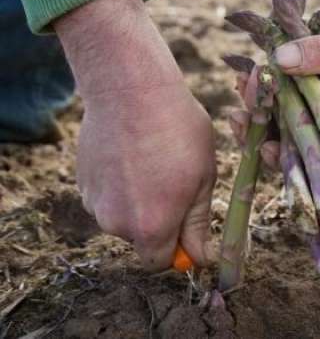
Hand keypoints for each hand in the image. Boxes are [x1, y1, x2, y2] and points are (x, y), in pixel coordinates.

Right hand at [54, 0, 216, 270]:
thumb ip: (198, 222)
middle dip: (161, 222)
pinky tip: (134, 154)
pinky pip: (108, 197)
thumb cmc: (178, 130)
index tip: (191, 227)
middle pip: (142, 240)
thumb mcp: (204, 176)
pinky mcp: (82, 183)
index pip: (161, 263)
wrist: (130, 89)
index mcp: (151, 227)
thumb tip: (199, 256)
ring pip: (124, 217)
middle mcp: (116, 223)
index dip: (178, 249)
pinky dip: (122, 185)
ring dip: (141, 201)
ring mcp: (94, 203)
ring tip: (156, 161)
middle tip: (179, 182)